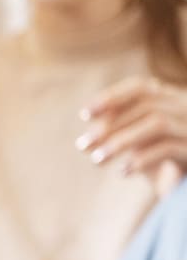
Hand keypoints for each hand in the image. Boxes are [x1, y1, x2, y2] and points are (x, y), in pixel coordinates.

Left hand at [77, 76, 186, 196]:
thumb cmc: (164, 163)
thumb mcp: (140, 143)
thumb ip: (122, 130)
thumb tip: (88, 133)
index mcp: (171, 99)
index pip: (140, 87)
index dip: (111, 97)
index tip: (84, 114)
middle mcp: (186, 107)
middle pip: (145, 106)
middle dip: (109, 125)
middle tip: (82, 145)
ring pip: (157, 123)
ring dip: (121, 141)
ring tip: (97, 160)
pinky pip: (169, 148)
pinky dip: (142, 158)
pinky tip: (123, 172)